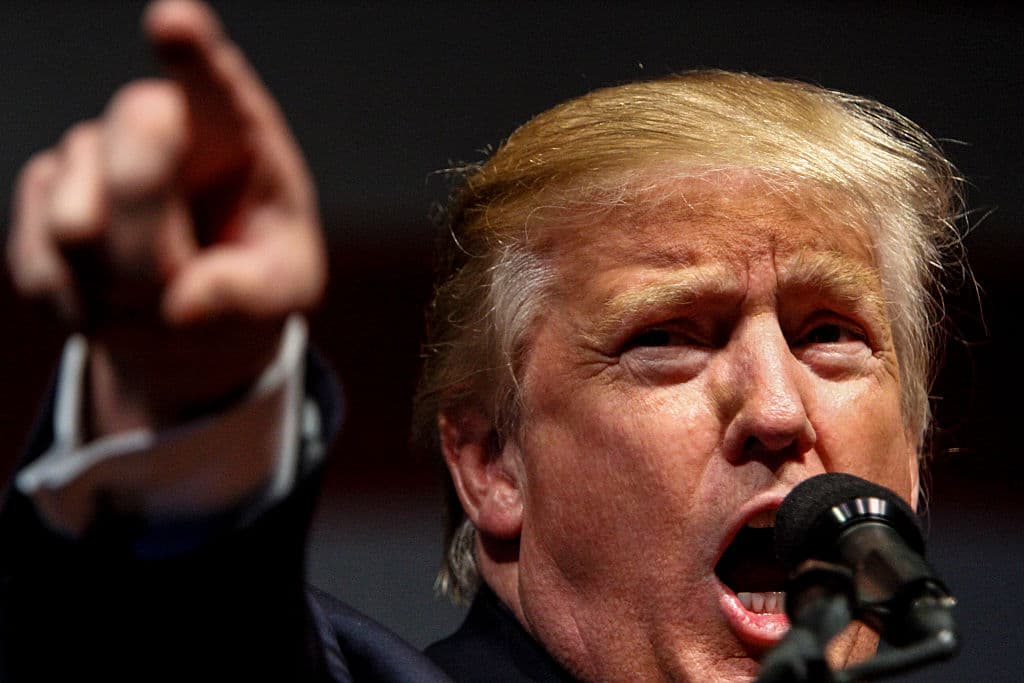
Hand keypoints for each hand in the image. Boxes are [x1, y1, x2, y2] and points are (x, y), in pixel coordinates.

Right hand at [6, 0, 326, 435]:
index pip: (213, 82)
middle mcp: (157, 128)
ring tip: (160, 293)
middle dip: (149, 218)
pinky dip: (85, 305)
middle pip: (131, 152)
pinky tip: (117, 300)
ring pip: (77, 226)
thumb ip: (253, 292)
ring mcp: (91, 162)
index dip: (193, 50)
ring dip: (122, 282)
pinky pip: (41, 265)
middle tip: (172, 273)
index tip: (175, 22)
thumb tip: (184, 305)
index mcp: (234, 134)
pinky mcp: (40, 204)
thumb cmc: (254, 282)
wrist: (195, 313)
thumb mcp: (284, 291)